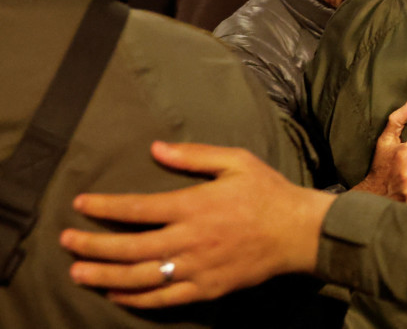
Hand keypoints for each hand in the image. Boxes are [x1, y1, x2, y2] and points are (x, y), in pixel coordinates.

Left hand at [61, 141, 332, 308]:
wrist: (298, 232)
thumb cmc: (268, 193)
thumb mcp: (236, 161)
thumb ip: (194, 155)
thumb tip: (156, 149)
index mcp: (194, 205)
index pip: (137, 209)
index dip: (104, 208)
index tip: (80, 204)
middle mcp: (189, 240)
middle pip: (128, 248)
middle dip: (92, 245)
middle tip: (67, 242)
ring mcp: (196, 268)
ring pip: (139, 277)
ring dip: (104, 276)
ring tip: (78, 272)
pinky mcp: (206, 288)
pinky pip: (163, 298)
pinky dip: (135, 298)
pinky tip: (116, 294)